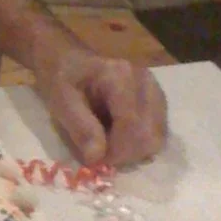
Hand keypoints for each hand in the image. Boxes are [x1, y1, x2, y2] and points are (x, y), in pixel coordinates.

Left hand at [33, 37, 167, 167]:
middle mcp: (145, 81)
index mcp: (120, 75)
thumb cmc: (65, 80)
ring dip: (133, 152)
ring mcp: (155, 91)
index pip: (132, 125)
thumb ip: (80, 127)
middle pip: (149, 136)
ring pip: (157, 139)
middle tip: (101, 152)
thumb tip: (97, 157)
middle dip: (124, 154)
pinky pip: (158, 136)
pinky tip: (120, 136)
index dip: (115, 150)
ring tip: (109, 142)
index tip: (95, 157)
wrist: (73, 63)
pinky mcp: (159, 103)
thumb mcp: (61, 101)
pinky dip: (140, 145)